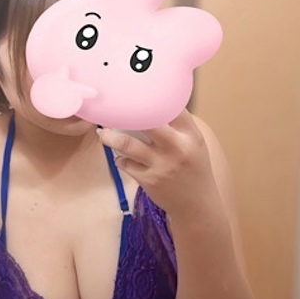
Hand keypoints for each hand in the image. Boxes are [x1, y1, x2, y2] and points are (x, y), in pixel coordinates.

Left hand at [97, 110, 218, 217]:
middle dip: (126, 114)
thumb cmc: (193, 169)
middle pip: (146, 121)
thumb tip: (151, 106)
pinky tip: (122, 158)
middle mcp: (177, 147)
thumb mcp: (194, 145)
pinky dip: (120, 159)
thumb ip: (177, 127)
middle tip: (114, 110)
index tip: (138, 94)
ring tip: (103, 133)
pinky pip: (125, 163)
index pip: (171, 108)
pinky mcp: (149, 180)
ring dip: (110, 137)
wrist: (196, 205)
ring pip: (126, 144)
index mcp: (191, 135)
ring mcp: (162, 165)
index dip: (153, 98)